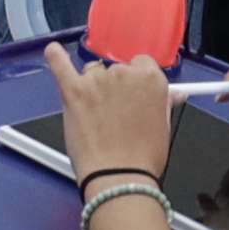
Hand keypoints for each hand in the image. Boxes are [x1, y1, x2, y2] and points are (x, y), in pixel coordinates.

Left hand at [58, 40, 178, 179]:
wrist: (119, 177)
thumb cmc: (143, 158)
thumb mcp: (163, 126)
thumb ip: (163, 102)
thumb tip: (174, 93)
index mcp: (150, 79)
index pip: (141, 64)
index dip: (136, 81)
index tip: (133, 94)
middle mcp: (123, 73)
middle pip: (115, 68)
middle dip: (115, 87)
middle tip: (116, 114)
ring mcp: (96, 81)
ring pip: (92, 71)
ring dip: (93, 86)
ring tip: (96, 115)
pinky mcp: (74, 91)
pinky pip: (60, 65)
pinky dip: (56, 57)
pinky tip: (54, 52)